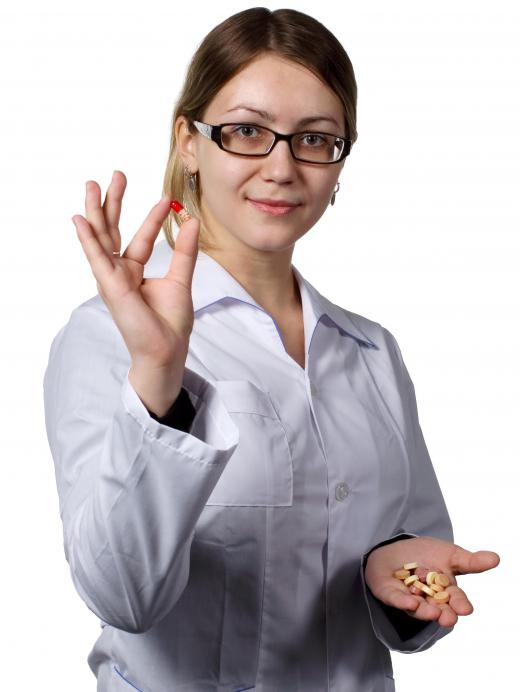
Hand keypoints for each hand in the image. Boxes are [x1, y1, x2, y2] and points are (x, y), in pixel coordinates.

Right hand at [72, 171, 199, 380]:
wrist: (167, 349)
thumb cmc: (170, 322)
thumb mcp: (181, 278)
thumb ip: (185, 250)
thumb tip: (192, 220)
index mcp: (134, 272)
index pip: (140, 238)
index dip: (151, 217)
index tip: (166, 199)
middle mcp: (119, 273)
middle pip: (112, 231)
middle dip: (112, 203)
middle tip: (115, 175)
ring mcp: (111, 280)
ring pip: (101, 239)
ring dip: (95, 211)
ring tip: (92, 185)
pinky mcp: (111, 287)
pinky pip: (98, 259)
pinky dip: (89, 240)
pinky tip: (80, 220)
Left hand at [364, 535, 499, 628]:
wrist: (395, 547)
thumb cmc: (425, 555)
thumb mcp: (449, 555)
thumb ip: (470, 561)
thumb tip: (496, 558)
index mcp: (445, 591)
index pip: (455, 599)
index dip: (460, 604)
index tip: (466, 610)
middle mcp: (428, 599)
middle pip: (438, 608)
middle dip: (444, 614)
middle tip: (449, 619)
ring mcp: (408, 597)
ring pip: (418, 607)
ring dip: (424, 611)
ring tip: (431, 612)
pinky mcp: (389, 593)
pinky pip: (395, 599)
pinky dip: (403, 601)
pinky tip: (410, 602)